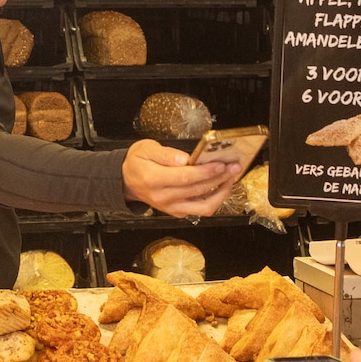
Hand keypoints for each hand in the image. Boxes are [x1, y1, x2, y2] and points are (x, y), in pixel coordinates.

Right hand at [121, 139, 239, 217]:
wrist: (127, 182)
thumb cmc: (137, 163)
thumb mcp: (146, 149)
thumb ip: (166, 154)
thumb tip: (184, 159)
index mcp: (153, 180)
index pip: (184, 178)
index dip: (205, 172)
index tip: (221, 163)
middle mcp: (163, 197)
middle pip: (197, 190)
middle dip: (219, 178)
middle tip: (233, 166)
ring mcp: (171, 208)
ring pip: (204, 206)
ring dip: (221, 193)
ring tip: (230, 177)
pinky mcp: (178, 212)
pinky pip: (201, 209)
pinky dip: (214, 198)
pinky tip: (221, 185)